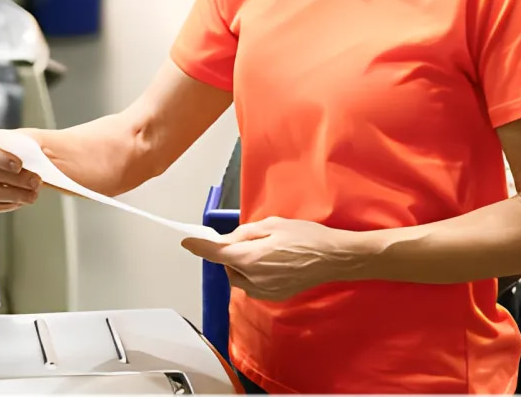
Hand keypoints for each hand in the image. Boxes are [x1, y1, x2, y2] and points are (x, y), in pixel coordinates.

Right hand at [0, 128, 41, 212]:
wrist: (34, 163)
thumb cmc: (30, 148)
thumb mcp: (35, 140)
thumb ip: (34, 143)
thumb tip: (41, 155)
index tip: (20, 165)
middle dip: (16, 180)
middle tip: (37, 182)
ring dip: (15, 194)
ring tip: (34, 192)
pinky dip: (10, 203)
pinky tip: (23, 197)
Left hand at [181, 217, 363, 301]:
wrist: (333, 258)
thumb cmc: (306, 237)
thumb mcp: (272, 225)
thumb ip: (244, 234)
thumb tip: (226, 241)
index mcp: (251, 258)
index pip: (216, 254)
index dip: (199, 246)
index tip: (187, 241)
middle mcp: (254, 279)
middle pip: (227, 267)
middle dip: (229, 254)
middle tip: (245, 239)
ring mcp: (264, 291)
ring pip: (239, 278)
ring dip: (240, 265)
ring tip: (261, 250)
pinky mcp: (274, 296)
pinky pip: (253, 285)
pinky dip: (252, 274)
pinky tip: (271, 263)